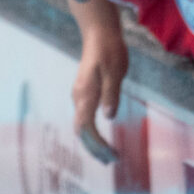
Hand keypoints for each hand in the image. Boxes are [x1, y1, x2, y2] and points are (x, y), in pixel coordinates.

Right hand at [71, 26, 128, 164]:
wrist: (99, 33)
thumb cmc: (109, 50)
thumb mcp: (115, 71)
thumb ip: (111, 94)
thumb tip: (109, 116)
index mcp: (86, 94)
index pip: (87, 127)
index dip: (97, 144)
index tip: (111, 155)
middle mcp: (79, 97)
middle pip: (81, 130)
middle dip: (94, 148)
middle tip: (110, 161)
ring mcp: (80, 94)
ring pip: (81, 125)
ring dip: (92, 141)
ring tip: (107, 154)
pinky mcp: (84, 92)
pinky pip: (84, 117)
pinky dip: (92, 131)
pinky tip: (101, 136)